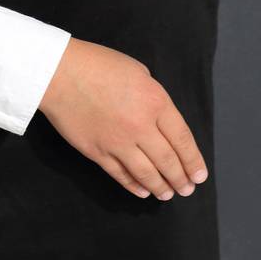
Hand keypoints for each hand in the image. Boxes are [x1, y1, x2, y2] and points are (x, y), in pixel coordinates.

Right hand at [36, 37, 209, 202]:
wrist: (61, 74)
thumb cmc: (100, 64)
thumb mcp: (139, 72)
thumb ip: (153, 97)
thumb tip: (159, 119)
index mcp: (156, 102)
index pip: (182, 139)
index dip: (193, 161)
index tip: (199, 175)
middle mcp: (141, 126)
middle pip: (168, 160)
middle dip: (180, 178)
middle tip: (187, 189)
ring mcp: (119, 143)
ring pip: (146, 173)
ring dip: (161, 187)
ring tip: (169, 195)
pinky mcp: (98, 153)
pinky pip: (121, 175)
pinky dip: (134, 186)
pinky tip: (143, 191)